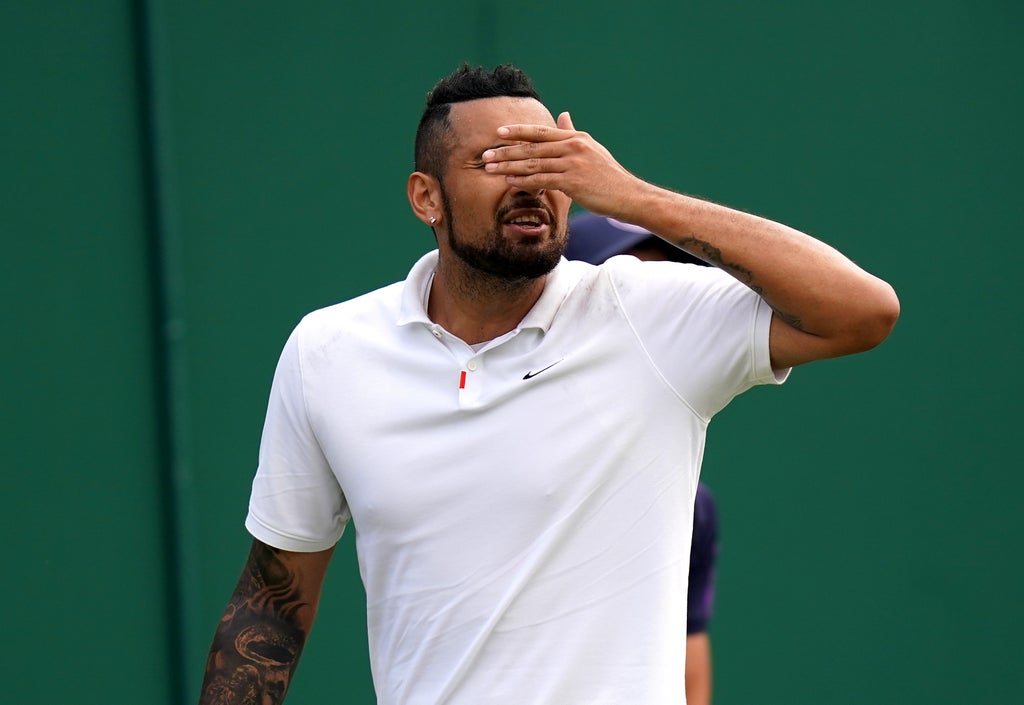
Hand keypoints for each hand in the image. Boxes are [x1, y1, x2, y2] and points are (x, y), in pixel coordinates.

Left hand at [482, 112, 643, 216]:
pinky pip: (542, 179)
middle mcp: (573, 147)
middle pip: (532, 147)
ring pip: (533, 163)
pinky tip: (510, 181)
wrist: (628, 196)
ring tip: (490, 169)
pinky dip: (524, 180)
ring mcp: (573, 163)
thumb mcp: (591, 149)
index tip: (498, 133)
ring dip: (509, 166)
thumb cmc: (608, 176)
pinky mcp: (574, 182)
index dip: (517, 132)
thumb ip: (572, 133)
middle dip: (506, 151)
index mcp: (575, 138)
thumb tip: (563, 114)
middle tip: (485, 155)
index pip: (540, 132)